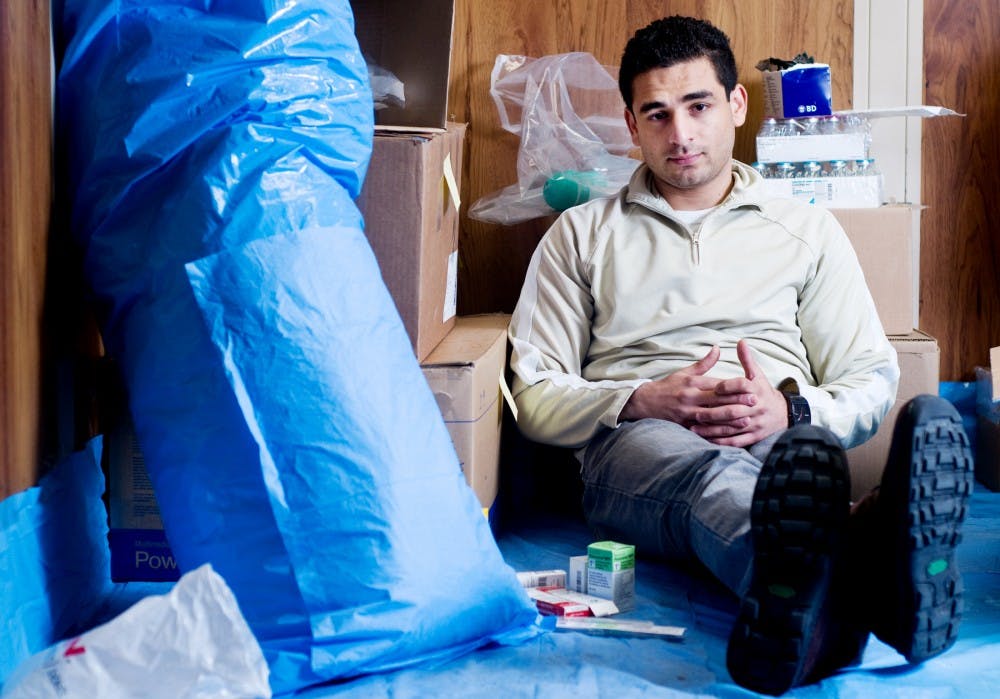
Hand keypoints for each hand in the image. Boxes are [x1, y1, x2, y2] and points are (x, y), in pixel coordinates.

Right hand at [620, 345, 757, 425]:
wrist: (645, 402)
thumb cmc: (667, 386)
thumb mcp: (684, 372)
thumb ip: (704, 363)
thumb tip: (718, 348)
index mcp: (692, 382)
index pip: (717, 384)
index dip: (735, 385)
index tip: (751, 385)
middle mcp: (690, 397)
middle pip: (717, 399)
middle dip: (737, 401)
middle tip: (755, 401)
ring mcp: (686, 412)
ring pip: (711, 416)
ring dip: (730, 418)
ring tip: (746, 419)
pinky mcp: (683, 425)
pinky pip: (702, 429)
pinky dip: (715, 432)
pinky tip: (728, 434)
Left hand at [688, 339, 786, 446]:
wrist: (784, 414)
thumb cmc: (764, 392)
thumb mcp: (758, 375)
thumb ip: (747, 360)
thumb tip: (740, 341)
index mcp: (756, 390)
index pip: (743, 386)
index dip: (729, 386)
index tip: (715, 387)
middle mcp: (756, 407)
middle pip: (734, 409)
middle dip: (714, 410)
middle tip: (694, 411)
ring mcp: (754, 423)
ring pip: (732, 427)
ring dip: (712, 428)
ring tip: (693, 426)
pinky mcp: (753, 436)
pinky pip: (735, 441)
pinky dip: (720, 441)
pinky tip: (706, 440)